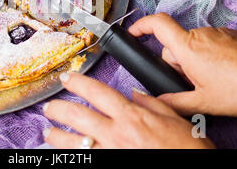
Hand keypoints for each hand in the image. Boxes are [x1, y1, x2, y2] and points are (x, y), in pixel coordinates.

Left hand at [43, 72, 213, 148]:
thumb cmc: (187, 150)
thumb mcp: (175, 120)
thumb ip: (152, 104)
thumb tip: (134, 94)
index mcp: (132, 117)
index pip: (98, 92)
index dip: (78, 82)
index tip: (67, 77)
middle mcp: (117, 134)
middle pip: (78, 116)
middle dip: (58, 109)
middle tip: (50, 106)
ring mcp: (110, 153)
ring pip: (74, 143)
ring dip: (56, 136)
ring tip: (48, 132)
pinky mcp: (108, 167)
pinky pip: (84, 162)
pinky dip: (71, 157)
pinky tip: (64, 155)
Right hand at [128, 13, 236, 116]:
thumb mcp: (205, 102)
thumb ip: (175, 102)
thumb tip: (157, 102)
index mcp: (188, 48)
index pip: (157, 24)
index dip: (140, 25)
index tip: (132, 33)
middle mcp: (201, 35)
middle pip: (176, 45)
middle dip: (178, 64)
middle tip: (193, 84)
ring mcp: (218, 33)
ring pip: (194, 46)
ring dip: (195, 62)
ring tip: (214, 82)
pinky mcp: (232, 35)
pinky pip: (212, 44)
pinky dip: (212, 57)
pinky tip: (226, 74)